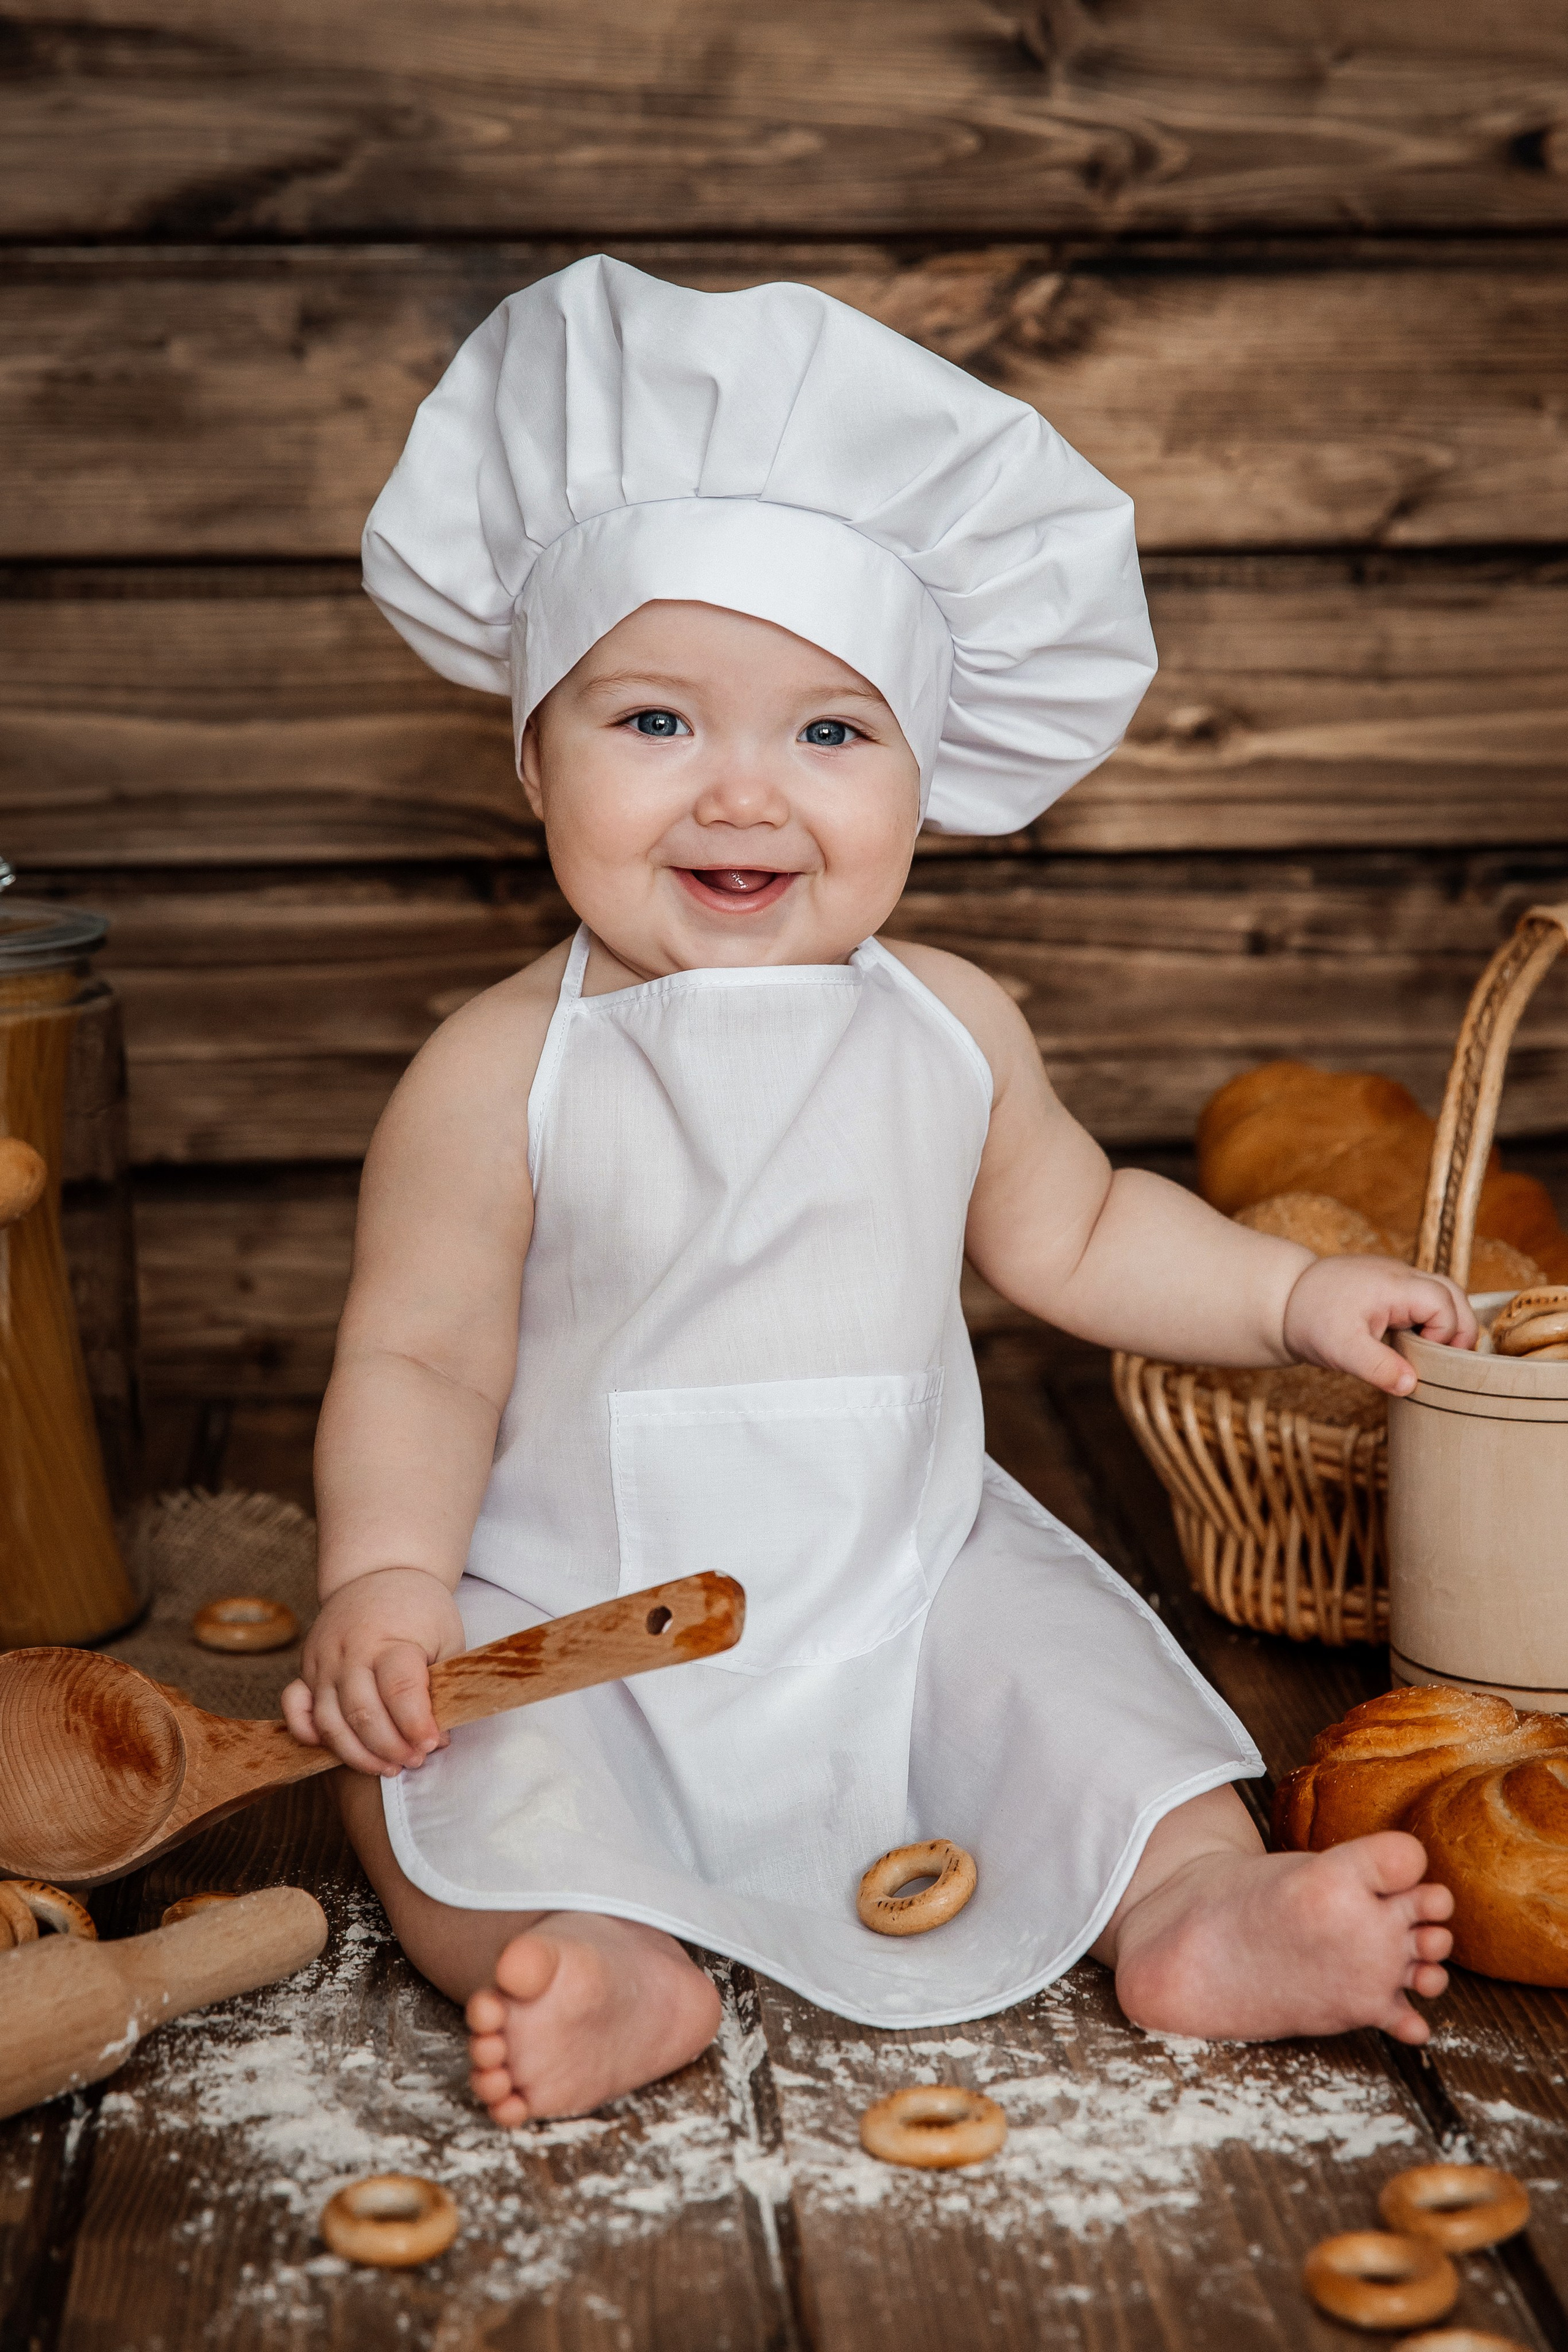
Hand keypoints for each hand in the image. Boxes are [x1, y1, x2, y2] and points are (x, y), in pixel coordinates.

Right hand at [280, 1566, 466, 1776]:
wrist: (380, 1572)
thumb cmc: (420, 1609)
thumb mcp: (446, 1637)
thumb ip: (443, 1686)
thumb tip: (437, 1740)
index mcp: (389, 1640)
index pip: (399, 1689)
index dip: (417, 1724)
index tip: (434, 1743)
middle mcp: (349, 1652)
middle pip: (362, 1714)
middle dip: (391, 1747)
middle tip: (415, 1759)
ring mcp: (323, 1662)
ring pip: (329, 1722)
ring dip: (358, 1754)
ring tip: (389, 1766)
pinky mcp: (306, 1670)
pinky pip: (295, 1709)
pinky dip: (309, 1735)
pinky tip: (338, 1749)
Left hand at [1282, 1255, 1475, 1396]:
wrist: (1281, 1299)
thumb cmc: (1310, 1321)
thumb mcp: (1341, 1350)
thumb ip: (1378, 1367)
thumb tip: (1411, 1386)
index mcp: (1394, 1285)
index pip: (1444, 1305)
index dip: (1445, 1335)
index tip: (1423, 1359)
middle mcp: (1400, 1275)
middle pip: (1453, 1294)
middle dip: (1458, 1328)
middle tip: (1444, 1362)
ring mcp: (1395, 1277)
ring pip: (1441, 1293)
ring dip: (1445, 1323)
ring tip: (1432, 1354)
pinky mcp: (1388, 1286)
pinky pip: (1423, 1298)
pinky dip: (1428, 1319)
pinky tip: (1413, 1344)